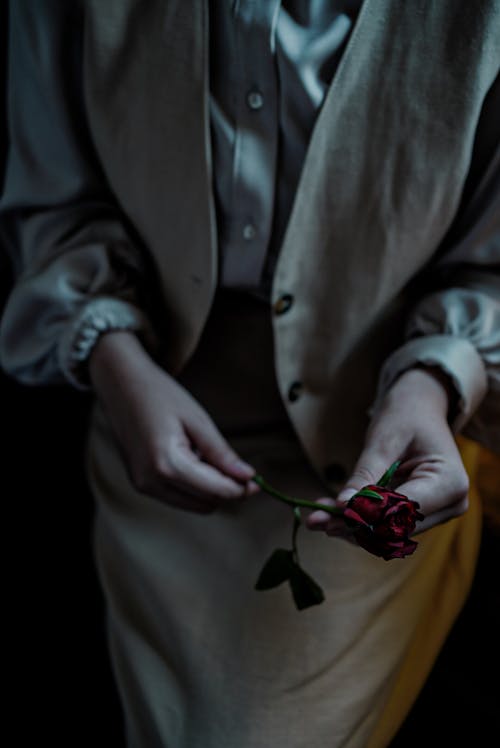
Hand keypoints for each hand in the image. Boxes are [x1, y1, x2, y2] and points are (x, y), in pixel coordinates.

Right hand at [89, 331, 257, 511]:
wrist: (121, 384)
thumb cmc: (159, 395)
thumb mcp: (197, 420)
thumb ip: (221, 453)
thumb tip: (247, 477)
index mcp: (167, 463)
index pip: (216, 492)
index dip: (241, 489)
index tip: (258, 480)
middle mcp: (151, 481)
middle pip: (206, 504)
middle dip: (225, 489)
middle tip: (237, 466)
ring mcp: (143, 485)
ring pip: (193, 504)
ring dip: (209, 489)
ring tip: (207, 456)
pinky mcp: (140, 484)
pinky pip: (177, 496)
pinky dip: (192, 485)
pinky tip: (192, 459)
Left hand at [306, 367, 469, 535]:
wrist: (419, 408)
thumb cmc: (405, 416)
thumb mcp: (383, 441)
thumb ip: (366, 475)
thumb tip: (343, 505)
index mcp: (450, 483)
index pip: (403, 510)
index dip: (367, 516)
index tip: (333, 513)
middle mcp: (450, 505)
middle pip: (395, 528)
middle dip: (354, 525)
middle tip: (316, 519)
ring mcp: (437, 513)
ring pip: (388, 532)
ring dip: (352, 527)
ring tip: (317, 517)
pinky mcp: (420, 514)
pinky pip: (387, 525)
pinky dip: (359, 521)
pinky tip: (331, 513)